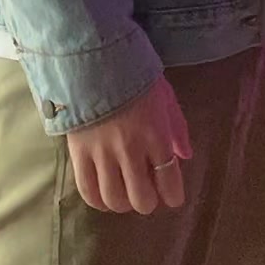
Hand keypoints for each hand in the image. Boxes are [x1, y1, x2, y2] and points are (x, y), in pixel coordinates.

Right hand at [67, 75, 191, 214]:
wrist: (94, 60)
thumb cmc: (135, 75)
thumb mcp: (164, 95)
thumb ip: (177, 127)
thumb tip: (185, 156)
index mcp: (156, 134)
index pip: (169, 179)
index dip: (172, 195)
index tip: (173, 199)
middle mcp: (130, 149)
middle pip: (141, 197)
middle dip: (148, 202)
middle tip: (148, 195)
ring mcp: (102, 153)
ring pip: (114, 199)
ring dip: (123, 203)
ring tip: (126, 196)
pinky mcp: (79, 154)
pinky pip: (87, 190)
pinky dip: (98, 201)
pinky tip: (104, 197)